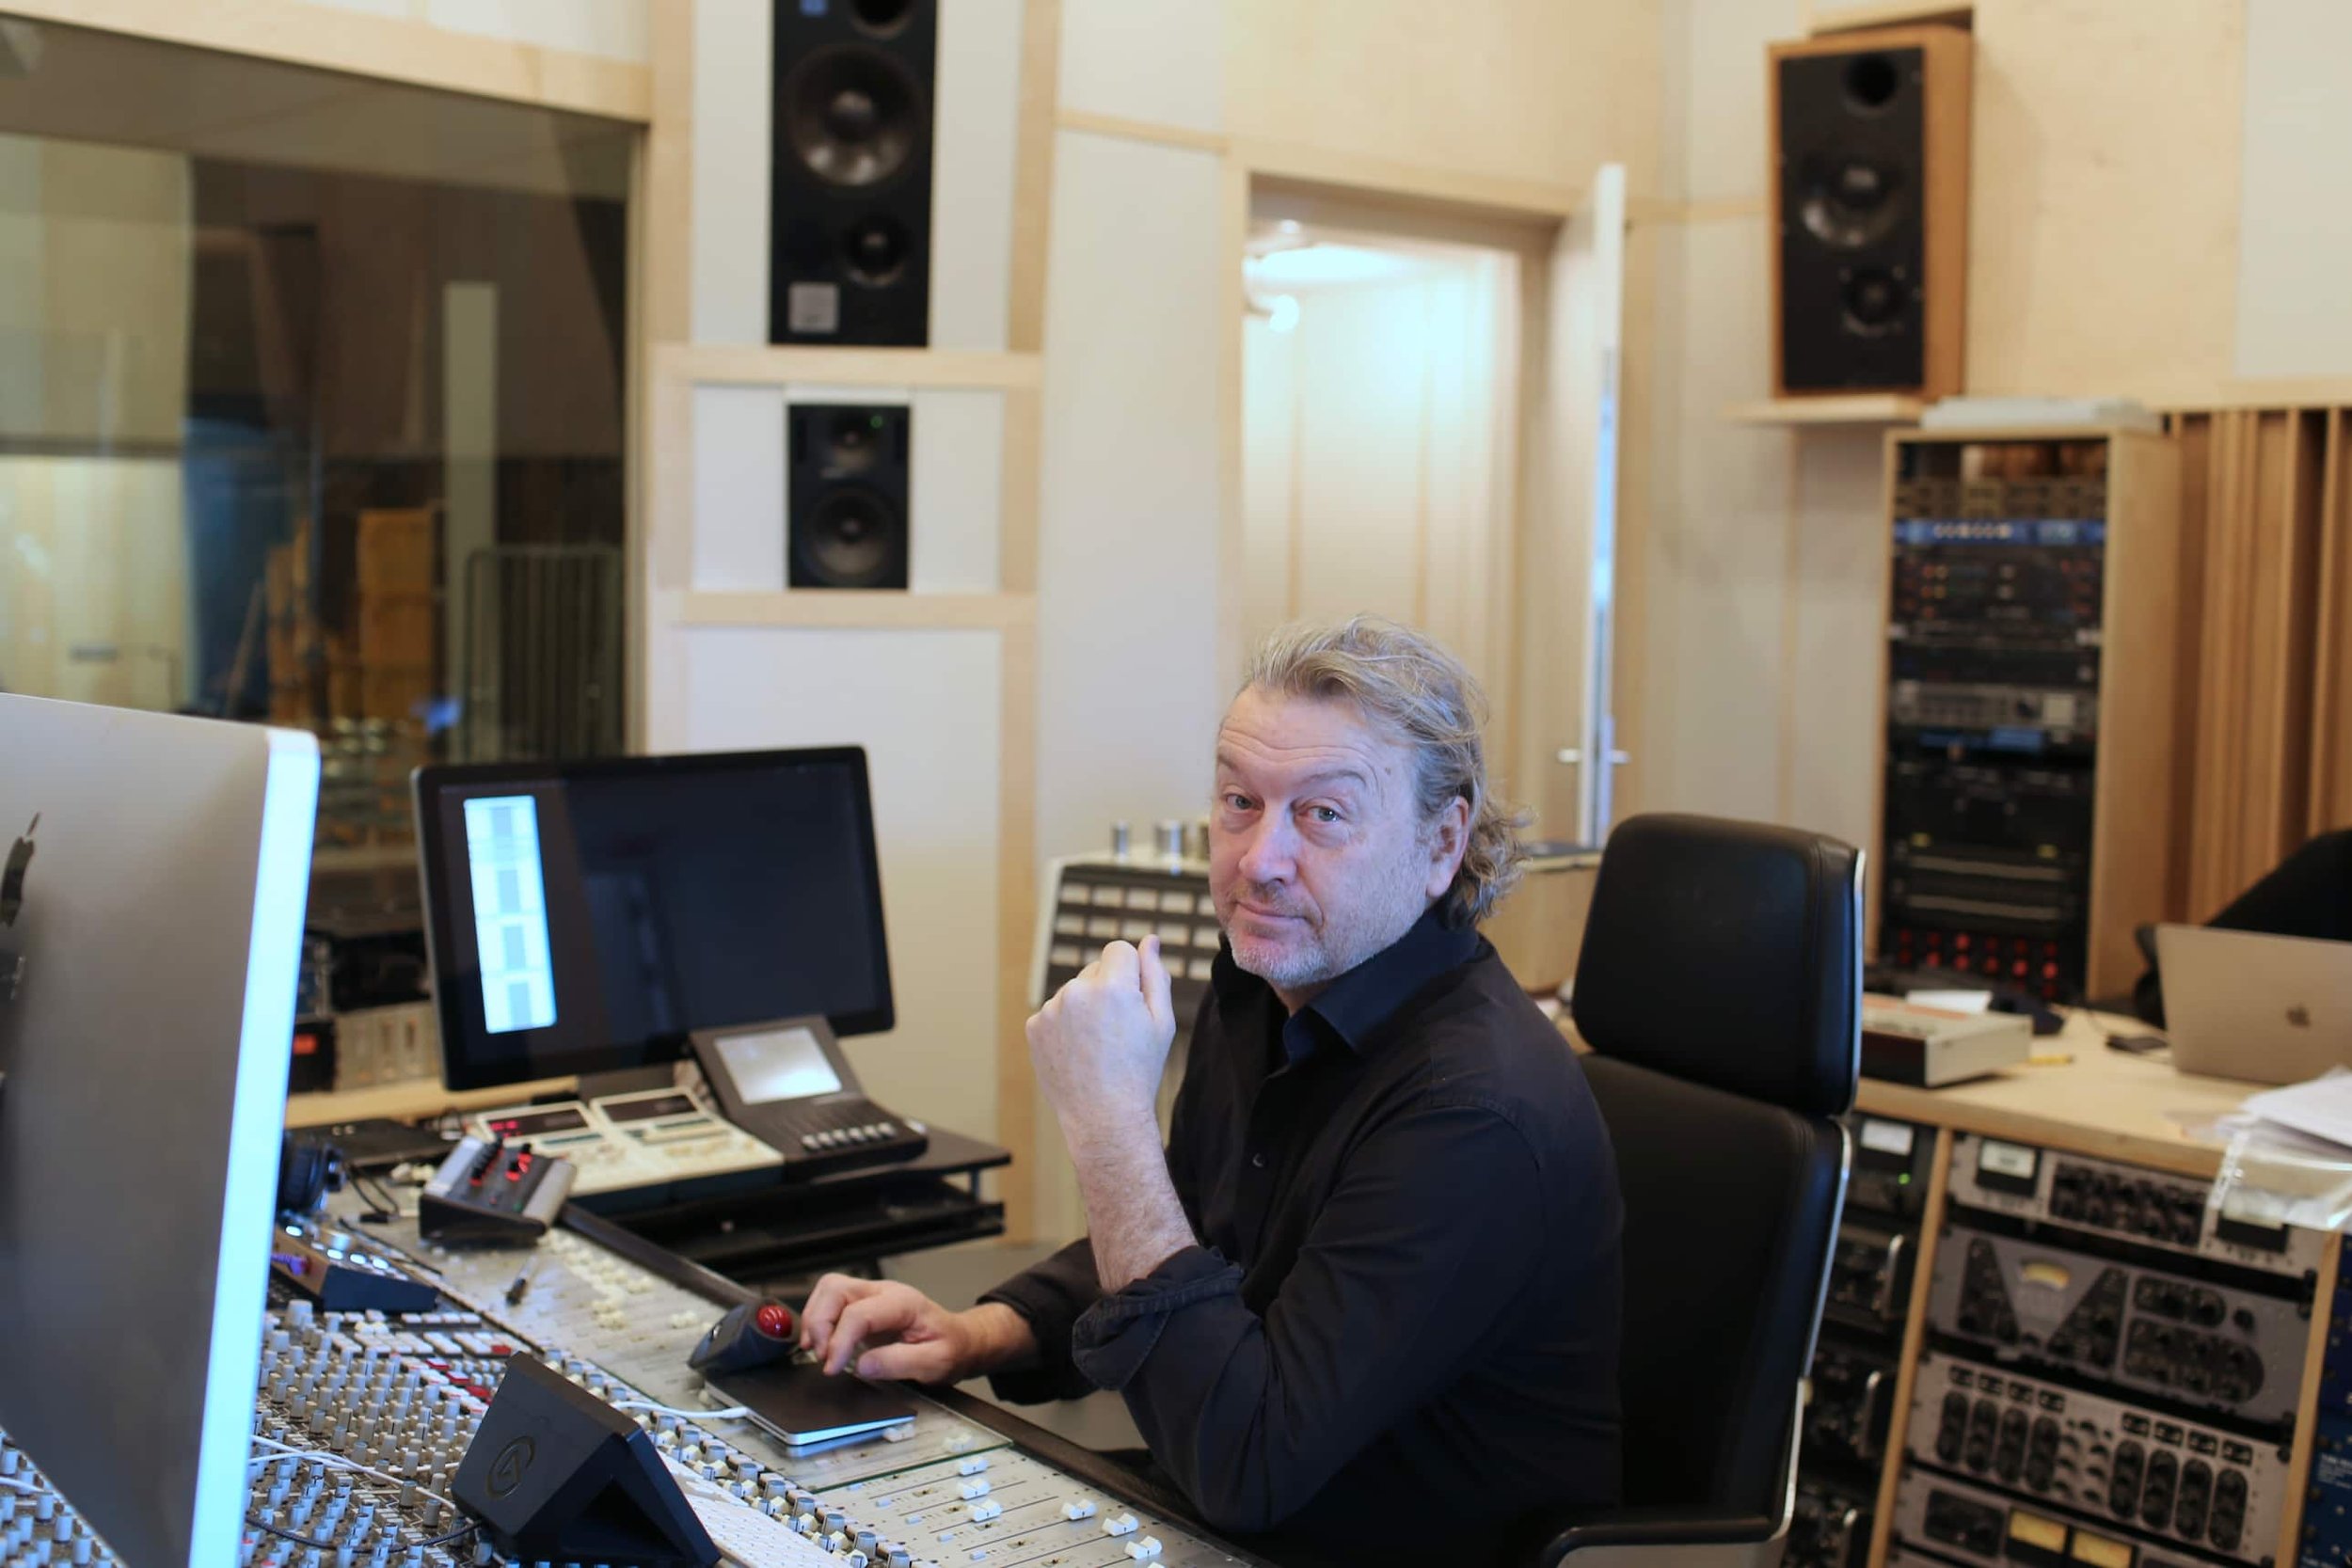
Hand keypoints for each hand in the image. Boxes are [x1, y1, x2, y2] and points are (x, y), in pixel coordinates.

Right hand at [797, 1274, 1033, 1382]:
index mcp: (903, 1303)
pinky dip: (817, 1319)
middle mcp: (883, 1291)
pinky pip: (829, 1300)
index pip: (859, 1313)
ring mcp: (871, 1295)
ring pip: (828, 1289)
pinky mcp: (861, 1305)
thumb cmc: (950, 1349)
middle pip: (836, 1289)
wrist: (959, 1340)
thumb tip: (861, 1366)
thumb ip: (900, 1363)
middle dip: (821, 1323)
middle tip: (823, 1357)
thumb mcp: (935, 1363)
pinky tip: (820, 1343)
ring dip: (815, 1319)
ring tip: (818, 1351)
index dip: (840, 1340)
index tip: (832, 1368)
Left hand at [1026, 936, 1177, 1150]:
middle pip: (1095, 970)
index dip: (1131, 973)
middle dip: (1108, 989)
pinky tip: (1078, 1053)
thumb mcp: (1161, 1022)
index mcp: (1112, 987)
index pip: (1118, 949)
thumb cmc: (1140, 1070)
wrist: (1104, 1117)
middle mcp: (1077, 992)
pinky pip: (1055, 1012)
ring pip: (1074, 992)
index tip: (1133, 1002)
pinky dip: (1065, 1026)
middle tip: (1118, 1033)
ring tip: (1098, 1047)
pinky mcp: (1034, 1027)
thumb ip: (1155, 975)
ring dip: (1085, 1008)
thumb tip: (1150, 940)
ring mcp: (1051, 1010)